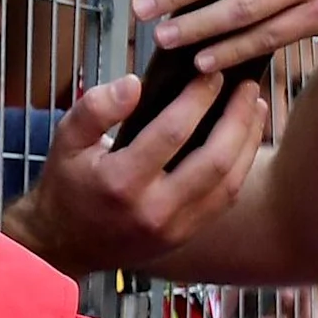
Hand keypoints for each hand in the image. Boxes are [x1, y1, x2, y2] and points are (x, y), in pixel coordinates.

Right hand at [0, 73, 267, 275]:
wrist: (65, 244)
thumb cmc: (67, 184)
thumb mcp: (65, 139)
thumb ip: (95, 108)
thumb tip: (135, 83)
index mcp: (120, 182)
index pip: (172, 132)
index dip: (198, 98)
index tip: (212, 73)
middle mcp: (152, 209)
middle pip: (214, 159)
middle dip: (236, 117)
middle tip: (245, 84)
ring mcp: (174, 228)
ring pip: (229, 181)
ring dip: (248, 140)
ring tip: (253, 106)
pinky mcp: (186, 235)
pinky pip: (225, 198)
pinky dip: (241, 165)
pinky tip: (244, 138)